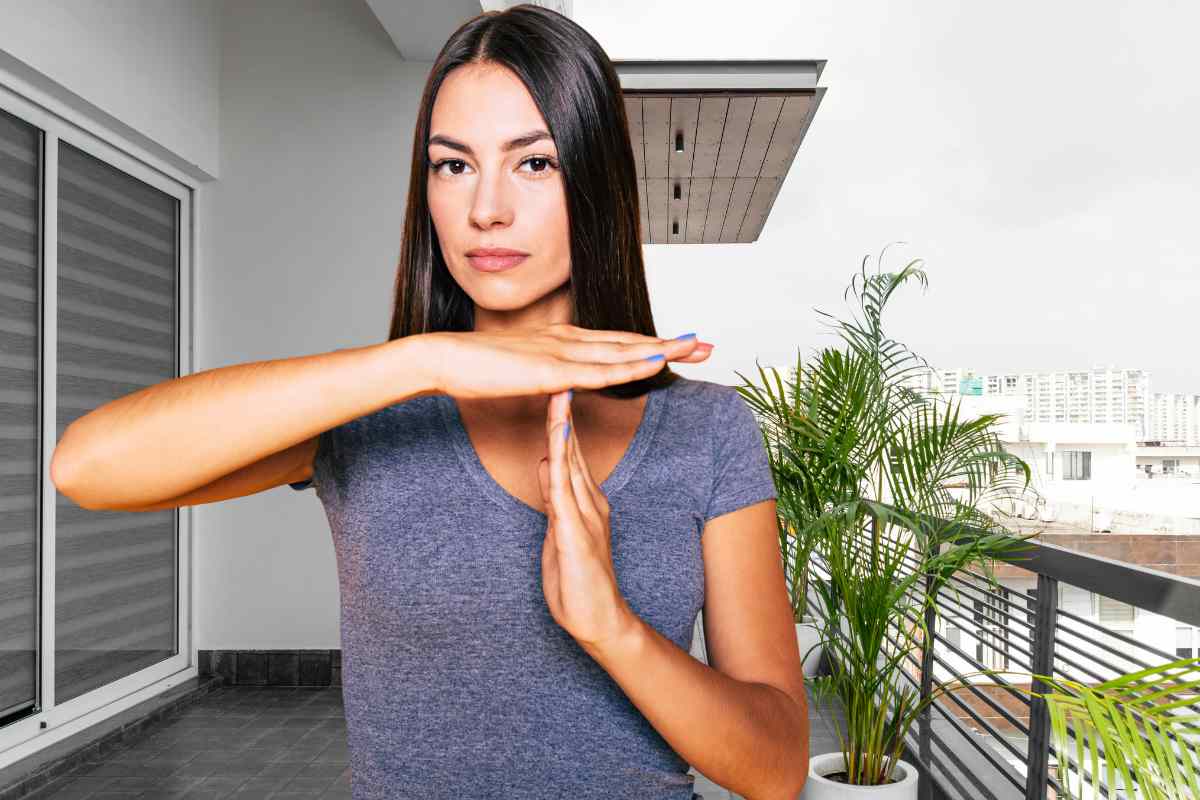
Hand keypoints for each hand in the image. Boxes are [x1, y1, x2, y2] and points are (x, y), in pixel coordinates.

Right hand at [424, 323, 712, 399]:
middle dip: (671, 344)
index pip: (616, 341)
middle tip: (707, 345)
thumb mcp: (521, 370)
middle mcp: (568, 338)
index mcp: (561, 339)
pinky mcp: (551, 368)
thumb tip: (563, 382)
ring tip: (695, 349)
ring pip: (623, 351)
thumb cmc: (474, 367)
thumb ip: (546, 373)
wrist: (442, 359)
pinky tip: (654, 364)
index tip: (681, 346)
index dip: (650, 343)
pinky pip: (600, 370)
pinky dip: (631, 366)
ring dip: (661, 350)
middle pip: (630, 341)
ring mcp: (561, 351)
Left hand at [536, 388, 637, 651]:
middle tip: (559, 369)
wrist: (599, 621)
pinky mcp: (575, 532)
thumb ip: (554, 498)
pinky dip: (559, 461)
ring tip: (559, 390)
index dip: (560, 418)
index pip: (568, 451)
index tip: (552, 386)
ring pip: (569, 461)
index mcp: (585, 501)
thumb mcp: (558, 532)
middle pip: (570, 447)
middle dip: (563, 410)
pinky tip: (556, 438)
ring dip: (562, 425)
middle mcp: (588, 502)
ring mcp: (584, 515)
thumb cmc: (579, 584)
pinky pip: (564, 490)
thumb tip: (546, 463)